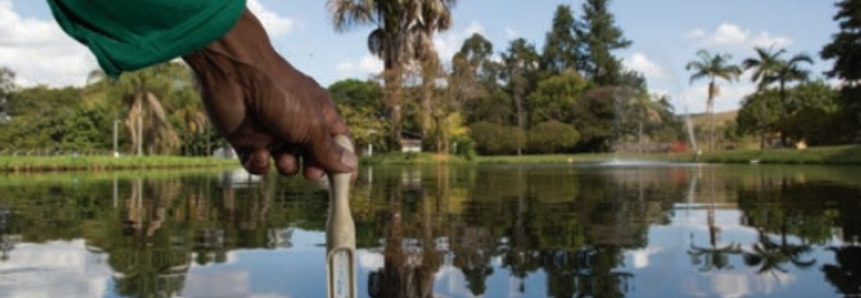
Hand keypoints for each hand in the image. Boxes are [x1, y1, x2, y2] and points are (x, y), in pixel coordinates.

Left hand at [183, 9, 356, 179]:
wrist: (235, 74)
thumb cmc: (282, 93)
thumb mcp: (312, 125)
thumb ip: (329, 150)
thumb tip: (351, 166)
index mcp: (319, 113)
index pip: (337, 141)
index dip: (343, 160)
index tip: (346, 181)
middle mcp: (297, 122)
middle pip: (313, 156)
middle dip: (314, 168)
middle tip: (311, 173)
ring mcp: (271, 132)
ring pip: (286, 163)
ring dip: (287, 166)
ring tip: (282, 158)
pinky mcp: (247, 140)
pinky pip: (258, 163)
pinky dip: (260, 164)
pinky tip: (259, 154)